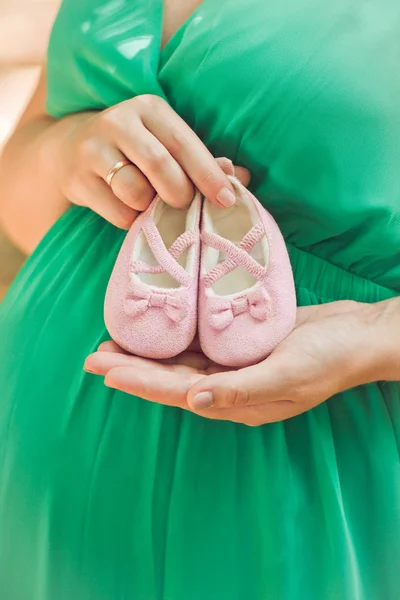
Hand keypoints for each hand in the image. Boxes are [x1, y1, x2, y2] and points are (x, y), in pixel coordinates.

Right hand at [46, 95, 249, 227]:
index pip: (184, 143)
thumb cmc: (136, 151)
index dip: (208, 175)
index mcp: (150, 108)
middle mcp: (119, 121)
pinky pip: (117, 212)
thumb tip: (241, 176)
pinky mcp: (77, 178)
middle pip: (160, 166)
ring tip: (150, 204)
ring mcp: (93, 148)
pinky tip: (129, 209)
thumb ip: (203, 161)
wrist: (69, 149)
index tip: (227, 200)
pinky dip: (131, 220)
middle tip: (183, 205)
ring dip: (150, 208)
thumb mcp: (167, 145)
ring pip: (135, 191)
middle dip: (179, 194)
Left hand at [84, 299, 399, 425]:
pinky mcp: (241, 346)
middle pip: (170, 379)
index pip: (176, 392)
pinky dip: (176, 337)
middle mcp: (229, 387)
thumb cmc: (328, 357)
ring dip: (148, 354)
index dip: (140, 382)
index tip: (105, 371)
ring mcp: (235, 367)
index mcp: (236, 402)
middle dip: (132, 369)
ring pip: (181, 362)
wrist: (357, 335)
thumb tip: (193, 401)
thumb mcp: (287, 375)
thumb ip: (240, 390)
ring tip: (114, 344)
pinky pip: (200, 345)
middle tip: (94, 357)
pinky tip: (159, 327)